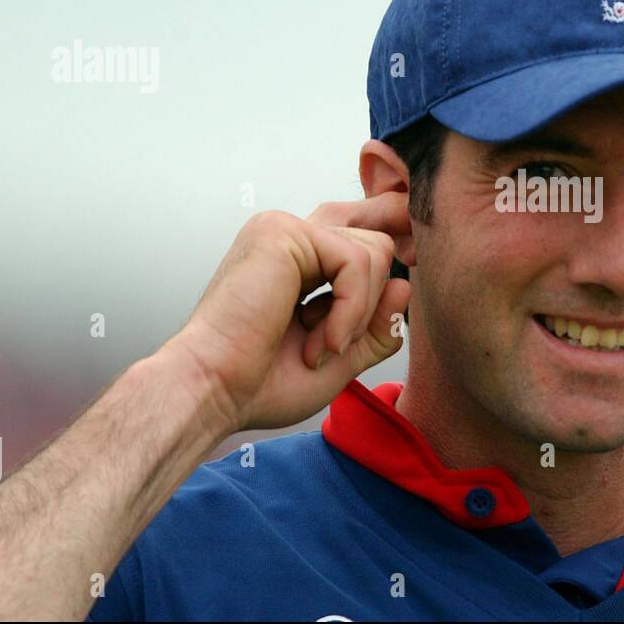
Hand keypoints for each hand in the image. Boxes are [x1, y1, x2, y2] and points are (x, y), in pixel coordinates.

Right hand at [163, 193, 411, 432]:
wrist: (212, 393)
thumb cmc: (260, 384)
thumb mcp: (341, 356)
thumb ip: (376, 324)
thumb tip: (404, 285)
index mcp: (296, 261)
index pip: (360, 237)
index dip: (390, 246)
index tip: (410, 272)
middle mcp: (289, 238)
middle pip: (375, 242)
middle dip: (374, 299)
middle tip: (337, 346)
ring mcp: (284, 230)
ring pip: (373, 251)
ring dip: (358, 314)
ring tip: (320, 349)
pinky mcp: (283, 234)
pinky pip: (355, 262)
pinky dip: (350, 311)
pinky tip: (321, 343)